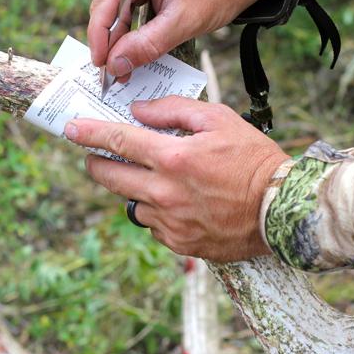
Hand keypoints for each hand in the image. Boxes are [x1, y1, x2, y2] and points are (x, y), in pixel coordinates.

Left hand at [64, 96, 289, 261]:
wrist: (281, 209)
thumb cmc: (254, 159)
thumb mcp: (219, 120)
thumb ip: (174, 110)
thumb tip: (139, 111)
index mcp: (174, 158)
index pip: (118, 142)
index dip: (89, 134)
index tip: (71, 129)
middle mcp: (165, 193)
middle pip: (110, 178)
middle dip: (97, 164)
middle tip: (97, 157)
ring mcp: (171, 222)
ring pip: (132, 204)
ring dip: (135, 190)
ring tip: (160, 181)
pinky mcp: (180, 243)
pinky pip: (154, 227)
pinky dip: (158, 213)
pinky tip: (181, 204)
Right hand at [88, 0, 281, 80]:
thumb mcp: (184, 20)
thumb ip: (149, 43)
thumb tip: (118, 64)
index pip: (106, 0)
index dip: (100, 34)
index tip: (101, 63)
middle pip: (109, 7)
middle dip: (109, 41)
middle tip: (109, 72)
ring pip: (120, 12)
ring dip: (120, 41)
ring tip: (121, 69)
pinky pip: (134, 13)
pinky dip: (133, 35)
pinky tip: (133, 55)